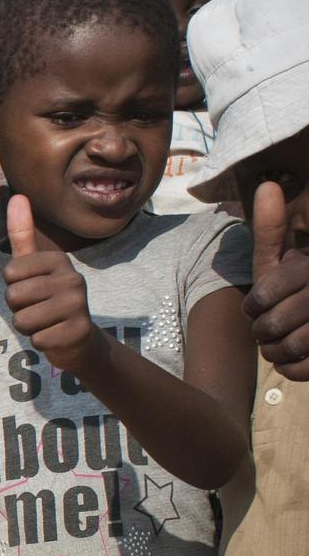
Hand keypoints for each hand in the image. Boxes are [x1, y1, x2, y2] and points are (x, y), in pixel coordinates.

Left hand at [1, 194, 105, 374]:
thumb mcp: (32, 266)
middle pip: (13, 296)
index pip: (9, 273)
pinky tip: (55, 336)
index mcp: (58, 260)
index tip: (30, 289)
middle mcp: (73, 278)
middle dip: (17, 309)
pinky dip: (40, 342)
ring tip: (45, 322)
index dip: (12, 287)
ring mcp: (79, 305)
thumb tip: (18, 195)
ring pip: (22, 320)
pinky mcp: (79, 331)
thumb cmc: (45, 298)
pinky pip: (37, 339)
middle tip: (37, 309)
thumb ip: (22, 233)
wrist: (77, 337)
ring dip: (27, 327)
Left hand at [244, 180, 308, 380]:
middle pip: (273, 323)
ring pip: (288, 348)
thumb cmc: (298, 290)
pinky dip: (291, 369)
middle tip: (268, 329)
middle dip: (263, 331)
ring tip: (279, 344)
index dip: (255, 306)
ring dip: (274, 352)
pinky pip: (302, 370)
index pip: (265, 294)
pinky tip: (295, 357)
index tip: (259, 307)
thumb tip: (266, 185)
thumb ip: (272, 228)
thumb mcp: (284, 259)